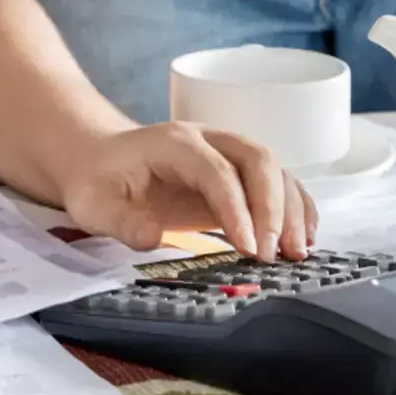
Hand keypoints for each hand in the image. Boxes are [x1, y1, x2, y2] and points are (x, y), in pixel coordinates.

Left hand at [55, 121, 314, 260]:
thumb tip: (152, 237)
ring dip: (291, 209)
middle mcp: (207, 140)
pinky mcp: (236, 175)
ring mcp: (225, 153)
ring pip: (274, 168)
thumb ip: (119, 221)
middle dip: (273, 206)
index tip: (248, 248)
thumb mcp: (93, 204)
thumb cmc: (98, 182)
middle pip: (257, 158)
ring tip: (296, 254)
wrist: (99, 160)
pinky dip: (295, 207)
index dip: (237, 208)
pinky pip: (277, 182)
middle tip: (275, 254)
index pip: (217, 170)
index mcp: (174, 143)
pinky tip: (302, 238)